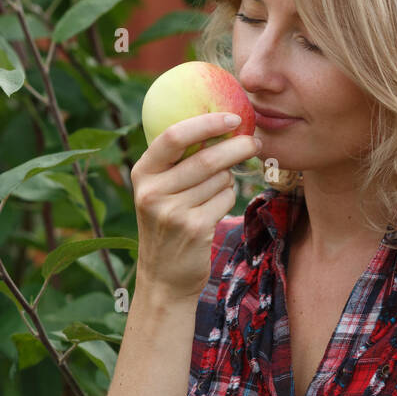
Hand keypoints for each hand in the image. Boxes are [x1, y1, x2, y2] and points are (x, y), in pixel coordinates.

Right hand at [131, 112, 260, 303]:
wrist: (164, 278)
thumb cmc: (167, 226)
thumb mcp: (158, 192)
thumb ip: (177, 162)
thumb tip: (219, 123)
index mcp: (142, 173)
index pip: (174, 135)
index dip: (207, 122)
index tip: (233, 117)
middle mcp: (152, 191)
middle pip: (206, 158)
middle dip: (237, 147)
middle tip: (255, 141)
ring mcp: (172, 212)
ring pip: (220, 179)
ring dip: (229, 179)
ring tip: (219, 189)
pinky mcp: (194, 228)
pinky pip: (225, 199)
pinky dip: (228, 198)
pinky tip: (216, 208)